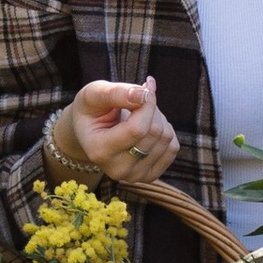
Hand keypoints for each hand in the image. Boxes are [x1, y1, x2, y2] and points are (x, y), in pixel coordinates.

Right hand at [55, 78, 179, 185]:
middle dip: (151, 108)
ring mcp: (135, 176)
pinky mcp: (150, 176)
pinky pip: (173, 148)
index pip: (138, 129)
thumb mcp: (94, 94)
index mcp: (99, 151)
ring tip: (139, 114)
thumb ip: (116, 93)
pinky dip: (165, 131)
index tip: (146, 86)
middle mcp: (117, 169)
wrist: (90, 131)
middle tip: (139, 100)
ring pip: (166, 139)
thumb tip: (144, 94)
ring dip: (158, 118)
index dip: (147, 103)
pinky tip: (148, 127)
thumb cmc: (91, 109)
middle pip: (154, 133)